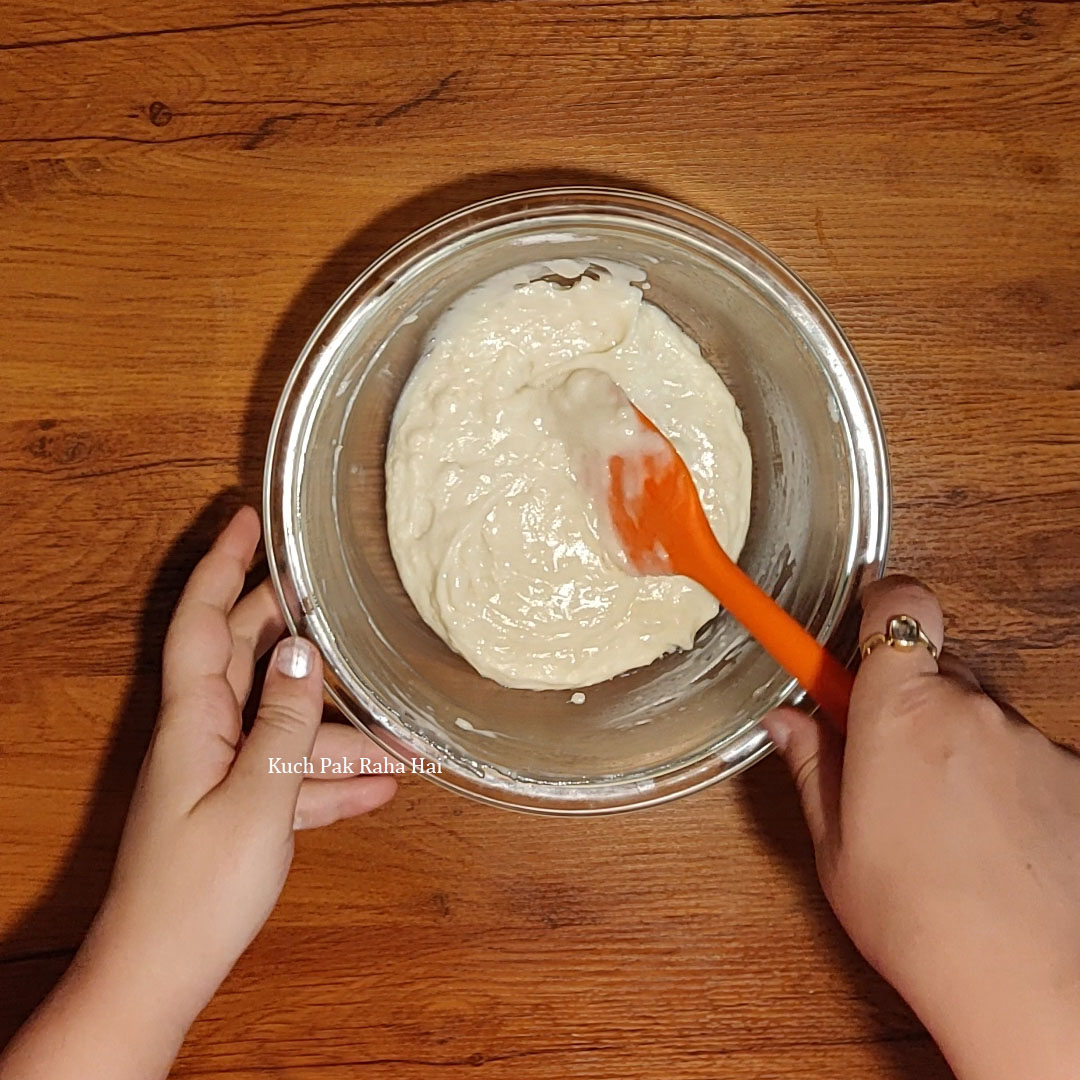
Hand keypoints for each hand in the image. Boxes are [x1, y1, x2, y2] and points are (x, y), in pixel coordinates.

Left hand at [1, 507, 397, 1079]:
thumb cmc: (198, 889)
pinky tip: (385, 782)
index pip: (204, 621)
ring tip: (405, 729)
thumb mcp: (257, 798)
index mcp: (195, 719)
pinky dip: (333, 776)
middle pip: (251, 658)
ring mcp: (225, 773)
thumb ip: (285, 722)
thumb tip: (303, 651)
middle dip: (292, 624)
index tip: (246, 518)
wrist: (160, 974)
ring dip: (340, 725)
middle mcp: (206, 734)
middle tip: (337, 592)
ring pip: (286, 724)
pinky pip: (294, 775)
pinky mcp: (243, 811)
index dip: (222, 564)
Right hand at [765, 575, 1079, 1079]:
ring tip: (943, 821)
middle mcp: (970, 708)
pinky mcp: (1073, 773)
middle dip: (910, 697)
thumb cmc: (921, 919)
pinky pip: (1026, 755)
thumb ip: (812, 765)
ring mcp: (1029, 740)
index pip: (894, 605)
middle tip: (885, 754)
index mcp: (898, 711)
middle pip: (936, 666)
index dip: (877, 601)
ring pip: (982, 715)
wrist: (1030, 986)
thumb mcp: (836, 844)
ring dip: (959, 745)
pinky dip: (1006, 780)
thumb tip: (787, 723)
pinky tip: (991, 840)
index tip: (858, 614)